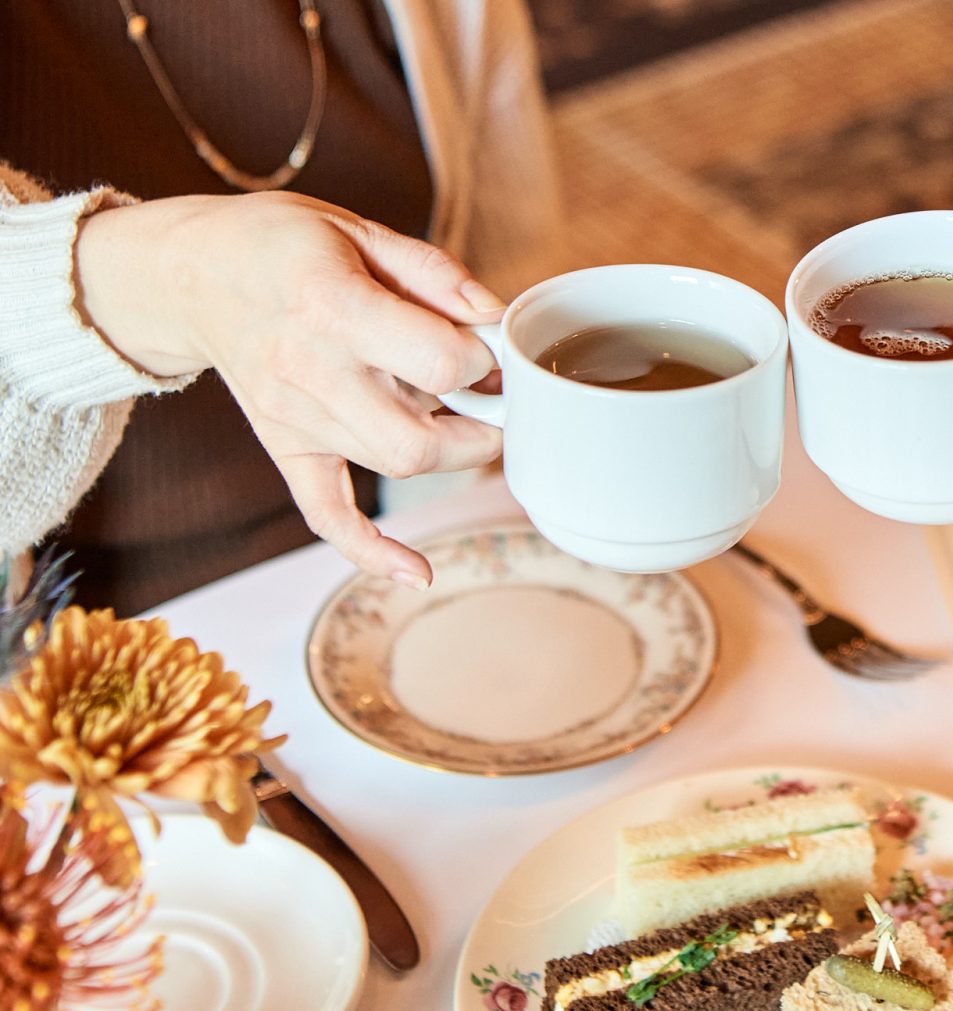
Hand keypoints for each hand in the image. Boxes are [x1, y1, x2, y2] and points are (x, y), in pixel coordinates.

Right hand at [75, 192, 505, 586]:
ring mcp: (295, 418)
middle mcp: (311, 371)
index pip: (438, 362)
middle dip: (481, 428)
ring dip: (451, 456)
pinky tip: (416, 571)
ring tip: (467, 422)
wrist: (188, 273)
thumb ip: (434, 274)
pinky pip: (326, 513)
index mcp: (333, 306)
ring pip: (392, 466)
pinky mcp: (286, 447)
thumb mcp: (359, 229)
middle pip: (420, 440)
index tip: (486, 346)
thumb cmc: (280, 243)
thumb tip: (496, 318)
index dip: (482, 359)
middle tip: (496, 400)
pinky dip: (371, 549)